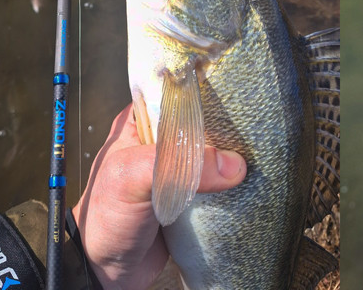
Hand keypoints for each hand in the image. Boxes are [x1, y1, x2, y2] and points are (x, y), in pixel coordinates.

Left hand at [72, 104, 245, 288]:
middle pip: (204, 121)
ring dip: (234, 156)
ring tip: (259, 150)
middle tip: (255, 125)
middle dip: (228, 125)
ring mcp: (178, 168)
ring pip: (215, 152)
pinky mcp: (192, 195)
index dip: (207, 90)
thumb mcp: (133, 178)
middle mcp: (161, 141)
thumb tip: (232, 165)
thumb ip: (179, 164)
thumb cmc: (104, 217)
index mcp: (141, 121)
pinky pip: (219, 182)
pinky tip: (248, 179)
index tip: (237, 92)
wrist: (104, 272)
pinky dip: (233, 183)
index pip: (179, 93)